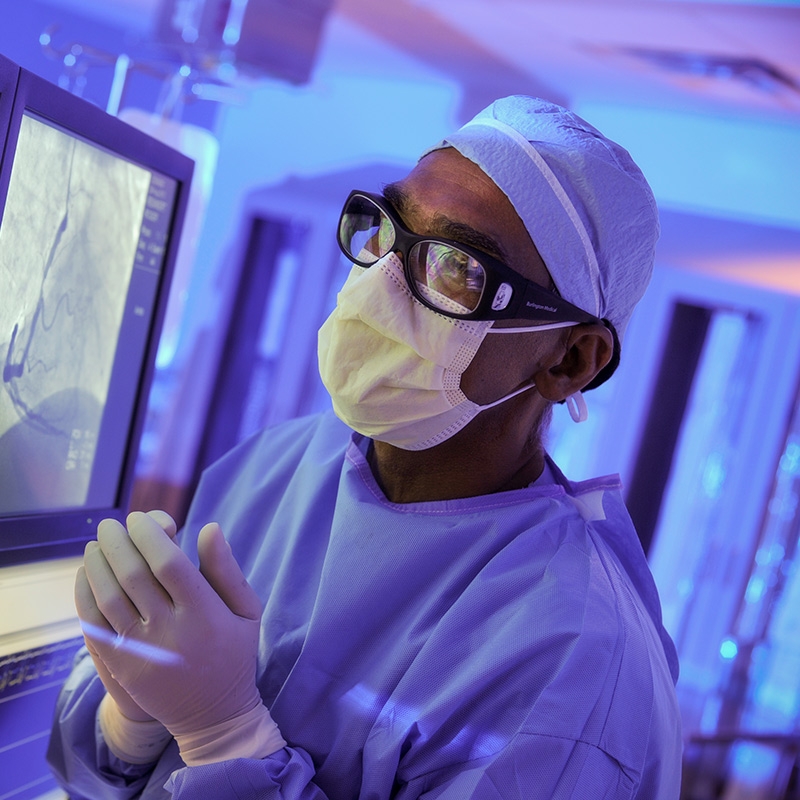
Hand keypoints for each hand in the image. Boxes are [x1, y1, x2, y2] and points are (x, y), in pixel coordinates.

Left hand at [76, 511, 282, 762]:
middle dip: (117, 542)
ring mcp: (144, 651)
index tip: (140, 519)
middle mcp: (172, 631)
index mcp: (205, 613)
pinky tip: (86, 576)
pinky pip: (95, 624)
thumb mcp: (247, 610)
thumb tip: (208, 527)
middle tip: (110, 525)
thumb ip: (227, 569)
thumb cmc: (235, 653)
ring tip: (95, 545)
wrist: (213, 714)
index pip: (168, 562)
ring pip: (109, 597)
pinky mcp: (123, 668)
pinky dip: (86, 596)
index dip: (149, 535)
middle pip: (133, 575)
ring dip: (97, 564)